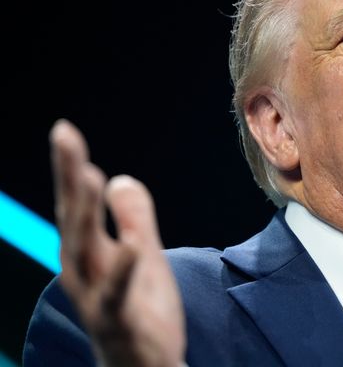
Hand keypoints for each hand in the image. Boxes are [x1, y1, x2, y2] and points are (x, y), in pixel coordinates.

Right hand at [51, 119, 185, 366]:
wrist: (146, 365)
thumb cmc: (140, 309)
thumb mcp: (142, 254)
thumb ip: (134, 218)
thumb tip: (118, 177)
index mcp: (89, 252)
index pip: (77, 203)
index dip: (70, 167)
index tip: (64, 130)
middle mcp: (83, 271)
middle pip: (73, 217)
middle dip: (68, 176)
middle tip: (64, 136)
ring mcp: (96, 296)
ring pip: (85, 250)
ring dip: (85, 213)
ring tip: (88, 176)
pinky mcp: (118, 320)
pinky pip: (119, 294)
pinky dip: (124, 271)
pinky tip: (133, 246)